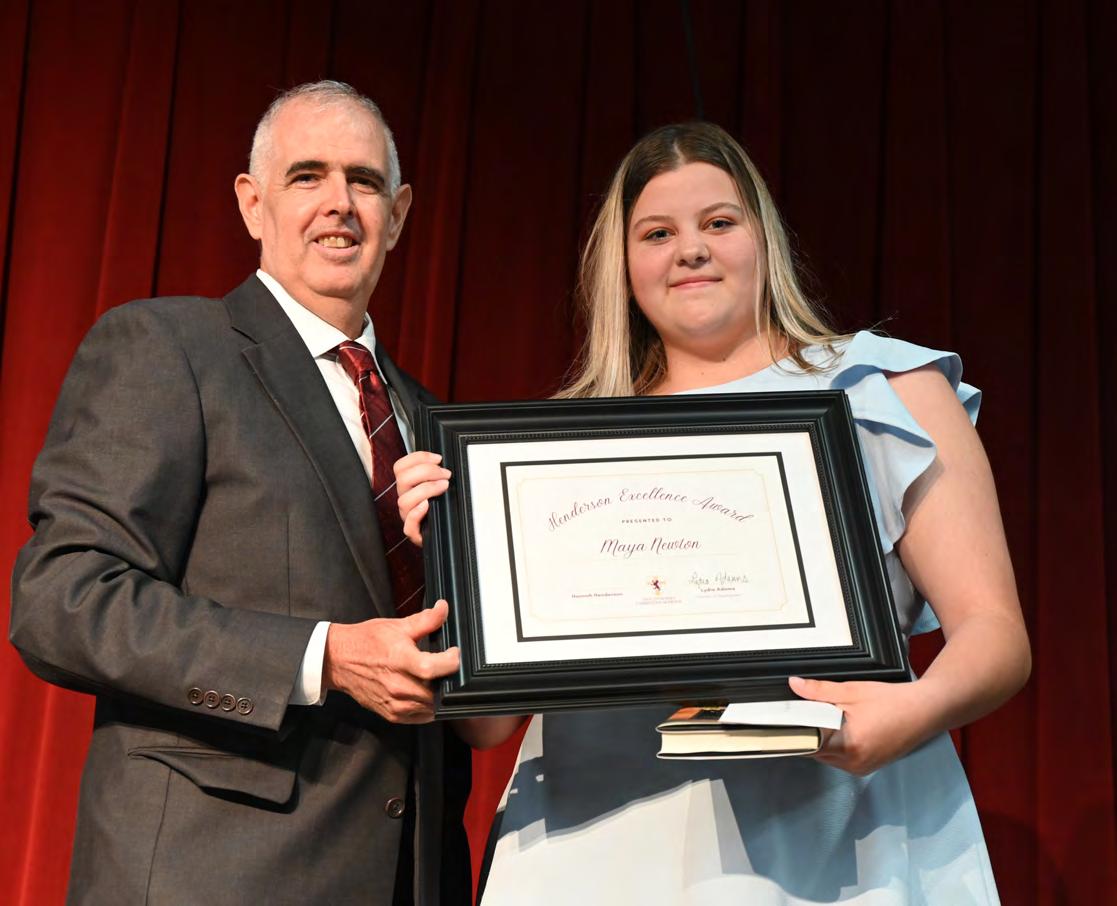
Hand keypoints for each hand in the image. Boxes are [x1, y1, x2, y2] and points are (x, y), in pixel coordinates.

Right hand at [323, 600, 459, 722]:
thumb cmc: (366, 642)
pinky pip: (420, 717)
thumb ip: (425, 620)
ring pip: (430, 707)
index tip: (454, 653)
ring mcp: (395, 703)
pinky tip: (425, 693)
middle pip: (436, 691)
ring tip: (435, 680)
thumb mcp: (397, 626)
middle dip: (446, 680)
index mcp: (400, 659)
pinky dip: (427, 708)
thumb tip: (443, 609)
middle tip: (445, 668)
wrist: (339, 660)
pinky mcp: (391, 714)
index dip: (451, 661)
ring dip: (438, 695)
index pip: (433, 668)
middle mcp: (398, 685)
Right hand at [394, 451, 451, 545]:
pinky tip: (428, 505)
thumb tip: (441, 461)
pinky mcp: (414, 532)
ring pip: (404, 500)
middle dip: (427, 471)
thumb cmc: (440, 507)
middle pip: (403, 478)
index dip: (419, 458)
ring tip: (443, 487)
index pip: (400, 466)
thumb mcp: (437, 485)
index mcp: (408, 486)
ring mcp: (407, 515)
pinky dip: (417, 513)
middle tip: (446, 474)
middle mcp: (405, 498)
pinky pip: (408, 525)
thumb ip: (435, 473)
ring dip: (426, 489)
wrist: (443, 532)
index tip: (438, 459)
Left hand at [790, 675, 936, 774]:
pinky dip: (837, 745)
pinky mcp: (867, 767)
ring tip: (833, 719)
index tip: (787, 718)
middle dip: (810, 731)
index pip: (807, 743)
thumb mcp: (851, 691)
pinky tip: (845, 729)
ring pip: (827, 756)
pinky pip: (841, 759)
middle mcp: (854, 762)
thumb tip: (795, 685)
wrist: (925, 711)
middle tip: (811, 712)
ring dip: (824, 739)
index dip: (796, 729)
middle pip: (815, 750)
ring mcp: (861, 768)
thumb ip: (819, 690)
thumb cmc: (893, 702)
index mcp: (848, 745)